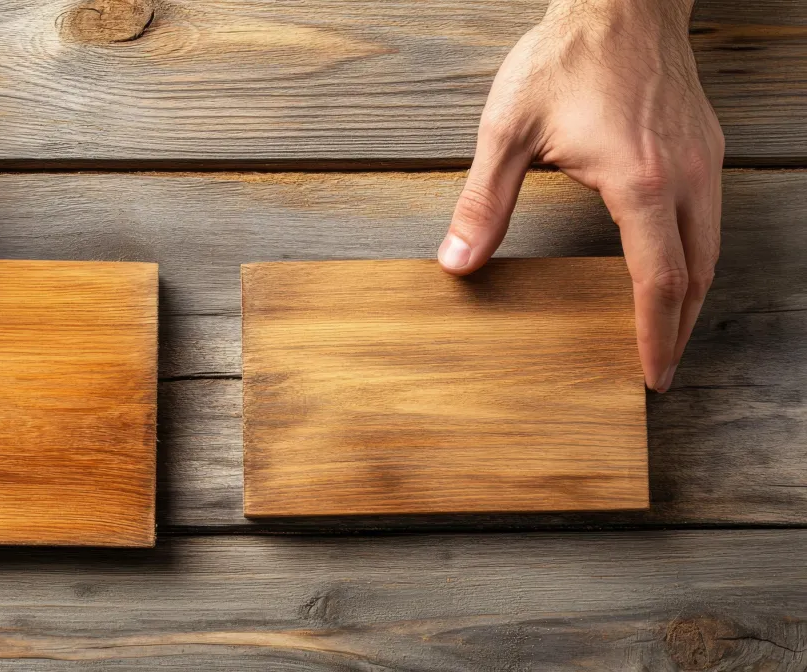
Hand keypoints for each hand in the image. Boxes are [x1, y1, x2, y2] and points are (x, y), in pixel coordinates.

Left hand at [437, 0, 722, 392]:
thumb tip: (457, 263)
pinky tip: (673, 265)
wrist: (619, 1)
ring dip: (690, 295)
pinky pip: (710, 217)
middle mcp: (683, 177)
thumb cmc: (565, 59)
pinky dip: (695, 256)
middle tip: (659, 368)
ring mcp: (701, 161)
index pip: (657, 280)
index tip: (650, 373)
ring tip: (666, 329)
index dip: (653, 334)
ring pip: (710, 248)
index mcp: (639, 182)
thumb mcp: (507, 131)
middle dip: (679, 329)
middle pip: (695, 275)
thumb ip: (484, 203)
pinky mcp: (704, 146)